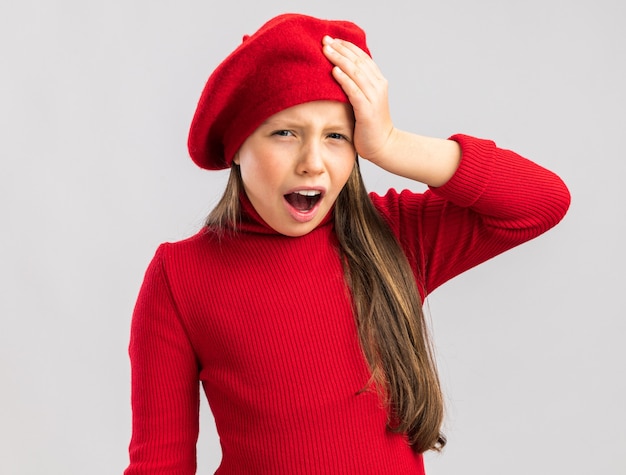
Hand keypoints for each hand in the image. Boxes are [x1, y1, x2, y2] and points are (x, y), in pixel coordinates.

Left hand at [322, 36, 395, 163]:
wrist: (383, 145)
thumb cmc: (369, 125)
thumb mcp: (365, 101)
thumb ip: (357, 86)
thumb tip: (339, 73)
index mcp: (378, 82)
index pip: (362, 58)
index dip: (347, 46)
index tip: (332, 39)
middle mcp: (378, 86)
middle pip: (358, 61)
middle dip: (340, 49)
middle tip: (325, 40)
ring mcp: (374, 98)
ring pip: (356, 73)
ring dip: (340, 59)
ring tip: (326, 50)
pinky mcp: (367, 110)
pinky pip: (354, 91)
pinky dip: (344, 79)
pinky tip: (334, 71)